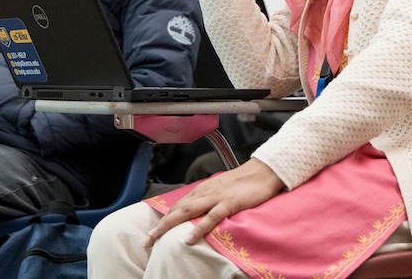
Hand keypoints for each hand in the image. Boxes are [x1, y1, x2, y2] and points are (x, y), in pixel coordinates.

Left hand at [146, 158, 284, 245]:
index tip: (155, 231)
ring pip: (187, 211)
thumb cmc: (246, 182)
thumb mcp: (223, 189)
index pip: (179, 205)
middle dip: (160, 225)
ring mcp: (216, 197)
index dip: (165, 218)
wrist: (264, 171)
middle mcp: (205, 192)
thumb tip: (201, 212)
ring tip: (157, 238)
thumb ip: (211, 199)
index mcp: (203, 189)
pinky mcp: (229, 203)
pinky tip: (189, 238)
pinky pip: (211, 217)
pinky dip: (198, 228)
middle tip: (147, 240)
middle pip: (177, 209)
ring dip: (169, 225)